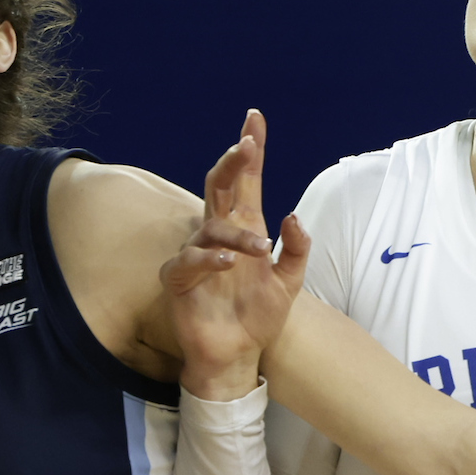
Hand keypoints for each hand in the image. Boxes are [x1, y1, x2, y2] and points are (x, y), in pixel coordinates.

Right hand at [162, 110, 310, 398]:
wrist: (237, 354)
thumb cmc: (258, 315)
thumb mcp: (290, 283)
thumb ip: (296, 250)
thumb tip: (293, 216)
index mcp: (245, 227)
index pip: (246, 181)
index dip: (250, 151)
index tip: (254, 120)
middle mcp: (219, 234)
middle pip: (219, 186)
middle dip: (232, 163)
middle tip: (245, 145)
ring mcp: (196, 254)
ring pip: (211, 226)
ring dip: (237, 234)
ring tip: (260, 249)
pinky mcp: (179, 279)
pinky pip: (189, 261)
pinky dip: (210, 258)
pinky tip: (230, 262)